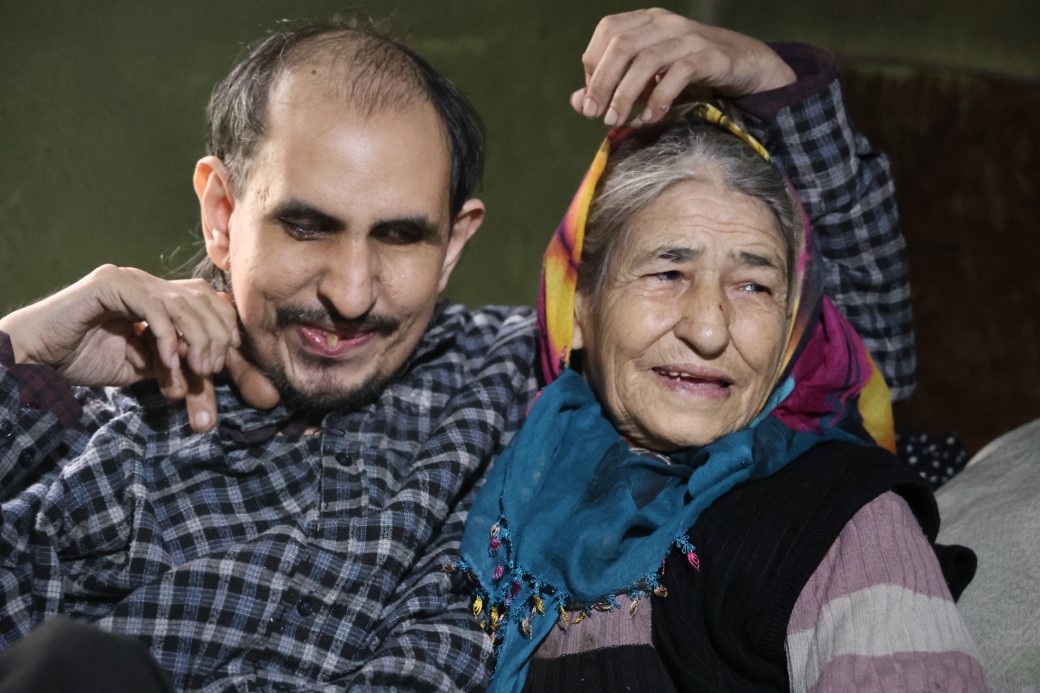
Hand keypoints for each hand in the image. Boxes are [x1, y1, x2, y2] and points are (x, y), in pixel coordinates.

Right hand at [0, 265, 278, 430]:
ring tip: (195, 372)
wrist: (36, 357)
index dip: (234, 342)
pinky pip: (153, 307)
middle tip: (209, 374)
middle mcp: (155, 284)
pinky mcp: (111, 284)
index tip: (246, 380)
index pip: (217, 312)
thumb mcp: (151, 372)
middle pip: (209, 305)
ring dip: (198, 342)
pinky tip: (169, 362)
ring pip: (187, 304)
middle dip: (220, 343)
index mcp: (168, 300)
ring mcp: (134, 280)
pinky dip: (167, 337)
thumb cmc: (88, 361)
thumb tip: (226, 387)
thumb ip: (186, 373)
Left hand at [571, 8, 795, 126]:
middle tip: (595, 114)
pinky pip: (679, 73)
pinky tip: (650, 118)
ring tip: (615, 121)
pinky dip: (659, 98)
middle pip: (621, 44)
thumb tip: (578, 102)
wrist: (745, 65)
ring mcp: (689, 37)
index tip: (592, 97)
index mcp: (647, 21)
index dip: (594, 64)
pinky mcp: (710, 56)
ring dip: (625, 94)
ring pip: (646, 59)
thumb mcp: (647, 79)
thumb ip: (614, 87)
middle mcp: (665, 23)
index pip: (608, 31)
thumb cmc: (690, 73)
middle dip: (602, 82)